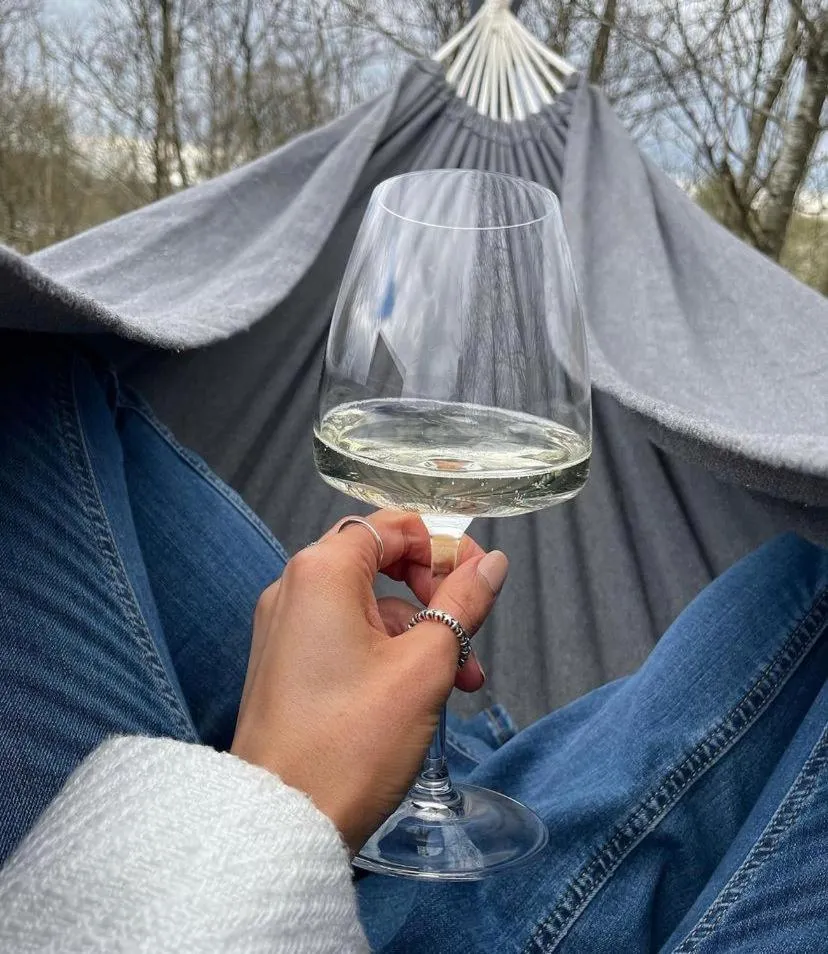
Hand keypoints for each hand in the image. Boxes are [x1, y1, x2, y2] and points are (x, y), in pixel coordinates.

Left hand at [230, 510, 507, 852]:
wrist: (281, 822)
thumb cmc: (351, 742)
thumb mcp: (424, 666)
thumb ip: (463, 603)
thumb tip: (490, 562)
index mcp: (322, 572)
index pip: (394, 527)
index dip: (443, 548)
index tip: (476, 585)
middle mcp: (294, 588)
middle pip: (382, 566)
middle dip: (436, 599)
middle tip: (470, 637)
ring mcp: (284, 628)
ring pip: (368, 608)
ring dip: (419, 634)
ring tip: (460, 682)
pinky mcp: (285, 664)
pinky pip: (345, 637)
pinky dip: (386, 654)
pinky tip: (418, 695)